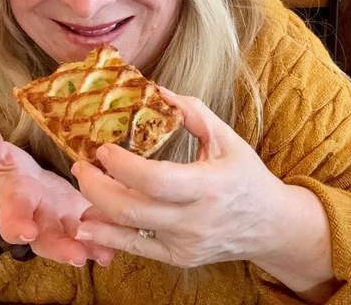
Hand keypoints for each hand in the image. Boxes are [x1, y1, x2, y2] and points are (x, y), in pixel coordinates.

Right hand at [0, 116, 114, 266]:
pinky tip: (118, 245)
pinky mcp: (78, 217)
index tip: (24, 232)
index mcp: (15, 200)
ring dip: (89, 247)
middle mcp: (36, 219)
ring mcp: (58, 222)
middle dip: (61, 248)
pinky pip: (91, 230)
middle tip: (77, 257)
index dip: (17, 224)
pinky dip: (104, 236)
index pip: (12, 214)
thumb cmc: (5, 170)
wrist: (19, 184)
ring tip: (105, 255)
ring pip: (72, 240)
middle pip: (46, 239)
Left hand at [71, 87, 288, 268]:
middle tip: (81, 164)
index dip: (122, 165)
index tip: (102, 148)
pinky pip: (135, 249)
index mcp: (208, 185)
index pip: (155, 179)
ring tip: (82, 185)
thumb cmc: (247, 176)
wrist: (270, 225)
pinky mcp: (178, 258)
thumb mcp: (227, 138)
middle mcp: (194, 219)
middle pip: (132, 208)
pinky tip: (86, 224)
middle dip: (96, 185)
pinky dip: (106, 237)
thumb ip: (193, 112)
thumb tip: (156, 90)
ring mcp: (184, 243)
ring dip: (95, 208)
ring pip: (128, 230)